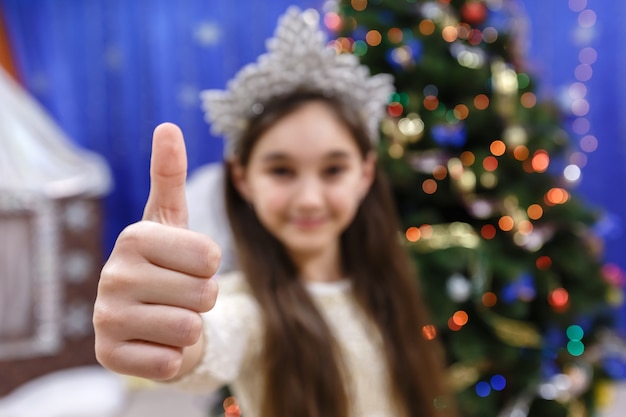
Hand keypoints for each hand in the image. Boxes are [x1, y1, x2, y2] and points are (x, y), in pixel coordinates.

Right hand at [93, 123, 220, 379]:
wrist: (149, 318)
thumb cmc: (169, 265)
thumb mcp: (171, 220)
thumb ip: (169, 175)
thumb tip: (168, 125)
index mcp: (134, 237)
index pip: (210, 256)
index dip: (211, 265)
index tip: (190, 263)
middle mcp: (112, 275)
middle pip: (204, 294)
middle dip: (204, 297)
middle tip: (180, 294)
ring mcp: (106, 318)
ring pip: (189, 329)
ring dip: (190, 327)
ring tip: (169, 316)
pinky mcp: (110, 357)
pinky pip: (170, 362)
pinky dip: (174, 356)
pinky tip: (156, 343)